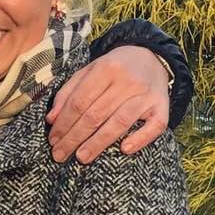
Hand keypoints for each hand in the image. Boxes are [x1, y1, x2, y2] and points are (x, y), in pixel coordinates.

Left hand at [46, 46, 168, 163]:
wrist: (150, 57)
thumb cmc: (113, 68)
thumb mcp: (88, 71)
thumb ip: (68, 92)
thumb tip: (51, 119)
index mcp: (105, 69)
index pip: (79, 101)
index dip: (64, 122)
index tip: (52, 139)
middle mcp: (127, 81)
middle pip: (95, 114)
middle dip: (74, 137)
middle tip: (60, 154)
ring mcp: (147, 95)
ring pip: (119, 122)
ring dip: (98, 143)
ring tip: (81, 157)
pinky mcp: (163, 107)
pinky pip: (155, 127)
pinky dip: (140, 139)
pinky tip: (124, 150)